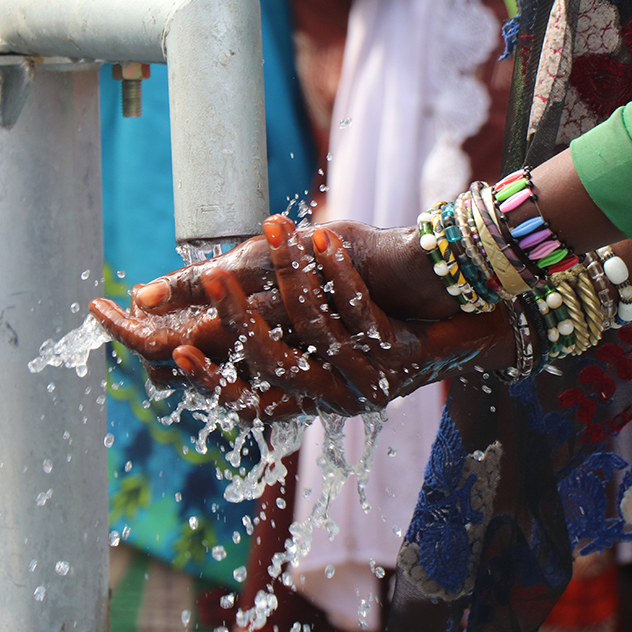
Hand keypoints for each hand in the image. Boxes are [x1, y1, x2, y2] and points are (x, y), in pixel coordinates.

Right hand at [109, 220, 513, 421]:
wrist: (460, 312)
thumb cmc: (376, 303)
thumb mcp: (309, 302)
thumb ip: (257, 306)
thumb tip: (184, 301)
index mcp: (307, 395)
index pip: (244, 401)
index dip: (207, 381)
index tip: (171, 349)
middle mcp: (335, 394)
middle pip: (271, 364)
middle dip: (237, 317)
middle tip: (211, 279)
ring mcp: (370, 375)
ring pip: (316, 330)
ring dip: (290, 276)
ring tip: (274, 230)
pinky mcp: (402, 352)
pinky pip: (360, 310)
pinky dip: (339, 270)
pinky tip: (324, 236)